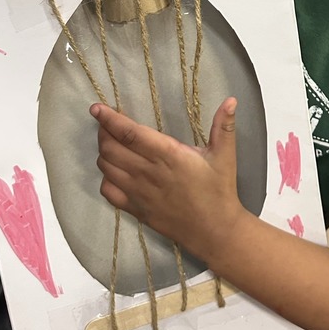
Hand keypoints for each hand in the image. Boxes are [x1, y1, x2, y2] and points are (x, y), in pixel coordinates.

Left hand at [90, 99, 242, 262]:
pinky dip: (105, 177)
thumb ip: (224, 126)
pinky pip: (108, 191)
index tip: (97, 108)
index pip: (129, 133)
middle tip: (107, 123)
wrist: (215, 230)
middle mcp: (148, 172)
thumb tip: (231, 100)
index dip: (110, 119)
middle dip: (103, 132)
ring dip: (103, 151)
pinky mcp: (136, 209)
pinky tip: (114, 170)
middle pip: (111, 148)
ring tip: (110, 141)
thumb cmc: (219, 190)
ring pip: (106, 167)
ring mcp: (139, 193)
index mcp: (168, 155)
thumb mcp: (225, 155)